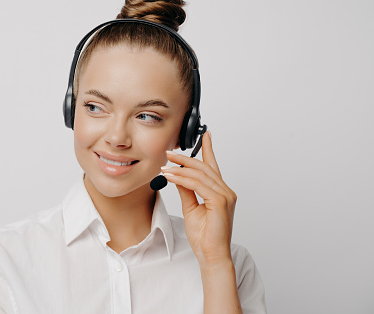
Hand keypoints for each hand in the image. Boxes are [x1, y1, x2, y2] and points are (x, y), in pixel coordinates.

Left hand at [162, 131, 236, 264]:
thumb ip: (186, 190)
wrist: (210, 254)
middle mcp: (225, 191)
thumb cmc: (204, 236)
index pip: (213, 166)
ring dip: (180, 168)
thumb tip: (177, 176)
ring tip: (165, 166)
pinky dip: (182, 179)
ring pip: (200, 174)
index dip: (208, 149)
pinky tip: (171, 177)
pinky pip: (198, 185)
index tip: (205, 136)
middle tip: (169, 153)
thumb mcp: (191, 207)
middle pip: (204, 167)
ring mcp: (225, 196)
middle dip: (185, 158)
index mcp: (220, 192)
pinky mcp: (220, 202)